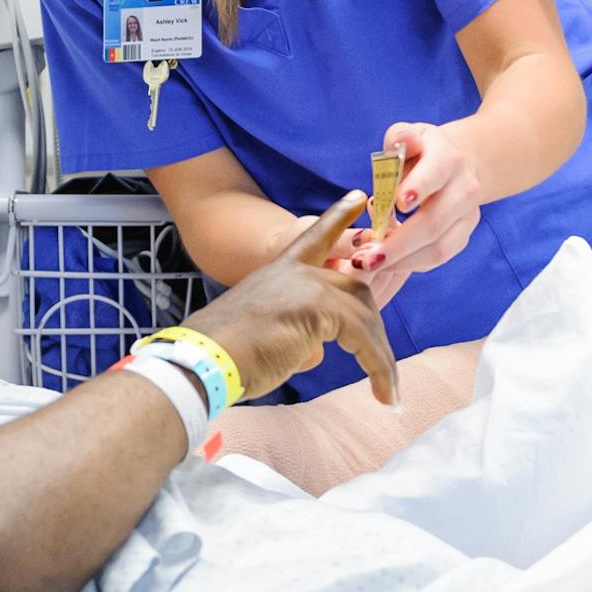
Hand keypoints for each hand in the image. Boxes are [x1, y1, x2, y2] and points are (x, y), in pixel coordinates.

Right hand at [183, 192, 399, 406]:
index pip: (315, 236)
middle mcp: (296, 272)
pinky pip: (363, 339)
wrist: (205, 359)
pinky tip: (381, 393)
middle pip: (356, 289)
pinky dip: (377, 368)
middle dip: (375, 331)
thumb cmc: (225, 353)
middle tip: (385, 370)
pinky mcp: (317, 308)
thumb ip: (295, 329)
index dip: (339, 217)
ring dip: (380, 359)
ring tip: (386, 392)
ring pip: (364, 316)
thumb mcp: (265, 331)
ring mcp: (308, 286)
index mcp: (280, 270)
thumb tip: (313, 348)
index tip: (359, 198)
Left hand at [351, 122, 480, 276]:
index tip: (396, 205)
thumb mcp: (410, 133)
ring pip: (439, 246)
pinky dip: (411, 264)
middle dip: (398, 243)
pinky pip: (439, 257)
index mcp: (449, 159)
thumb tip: (399, 143)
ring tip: (369, 264)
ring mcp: (468, 215)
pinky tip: (385, 264)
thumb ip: (401, 136)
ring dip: (402, 260)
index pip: (435, 174)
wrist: (462, 163)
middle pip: (434, 221)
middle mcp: (465, 188)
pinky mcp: (463, 235)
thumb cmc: (424, 149)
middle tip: (365, 256)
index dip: (418, 188)